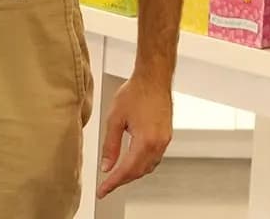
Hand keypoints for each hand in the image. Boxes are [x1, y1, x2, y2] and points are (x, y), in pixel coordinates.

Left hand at [96, 74, 172, 198]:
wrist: (153, 78)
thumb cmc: (136, 92)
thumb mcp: (115, 118)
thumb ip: (110, 144)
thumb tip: (107, 165)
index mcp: (145, 141)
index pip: (127, 170)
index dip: (113, 183)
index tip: (103, 191)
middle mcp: (158, 144)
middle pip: (139, 172)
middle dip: (122, 180)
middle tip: (107, 185)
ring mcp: (164, 141)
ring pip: (148, 167)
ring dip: (133, 173)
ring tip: (117, 175)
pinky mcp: (166, 136)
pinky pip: (154, 158)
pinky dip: (142, 163)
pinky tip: (132, 161)